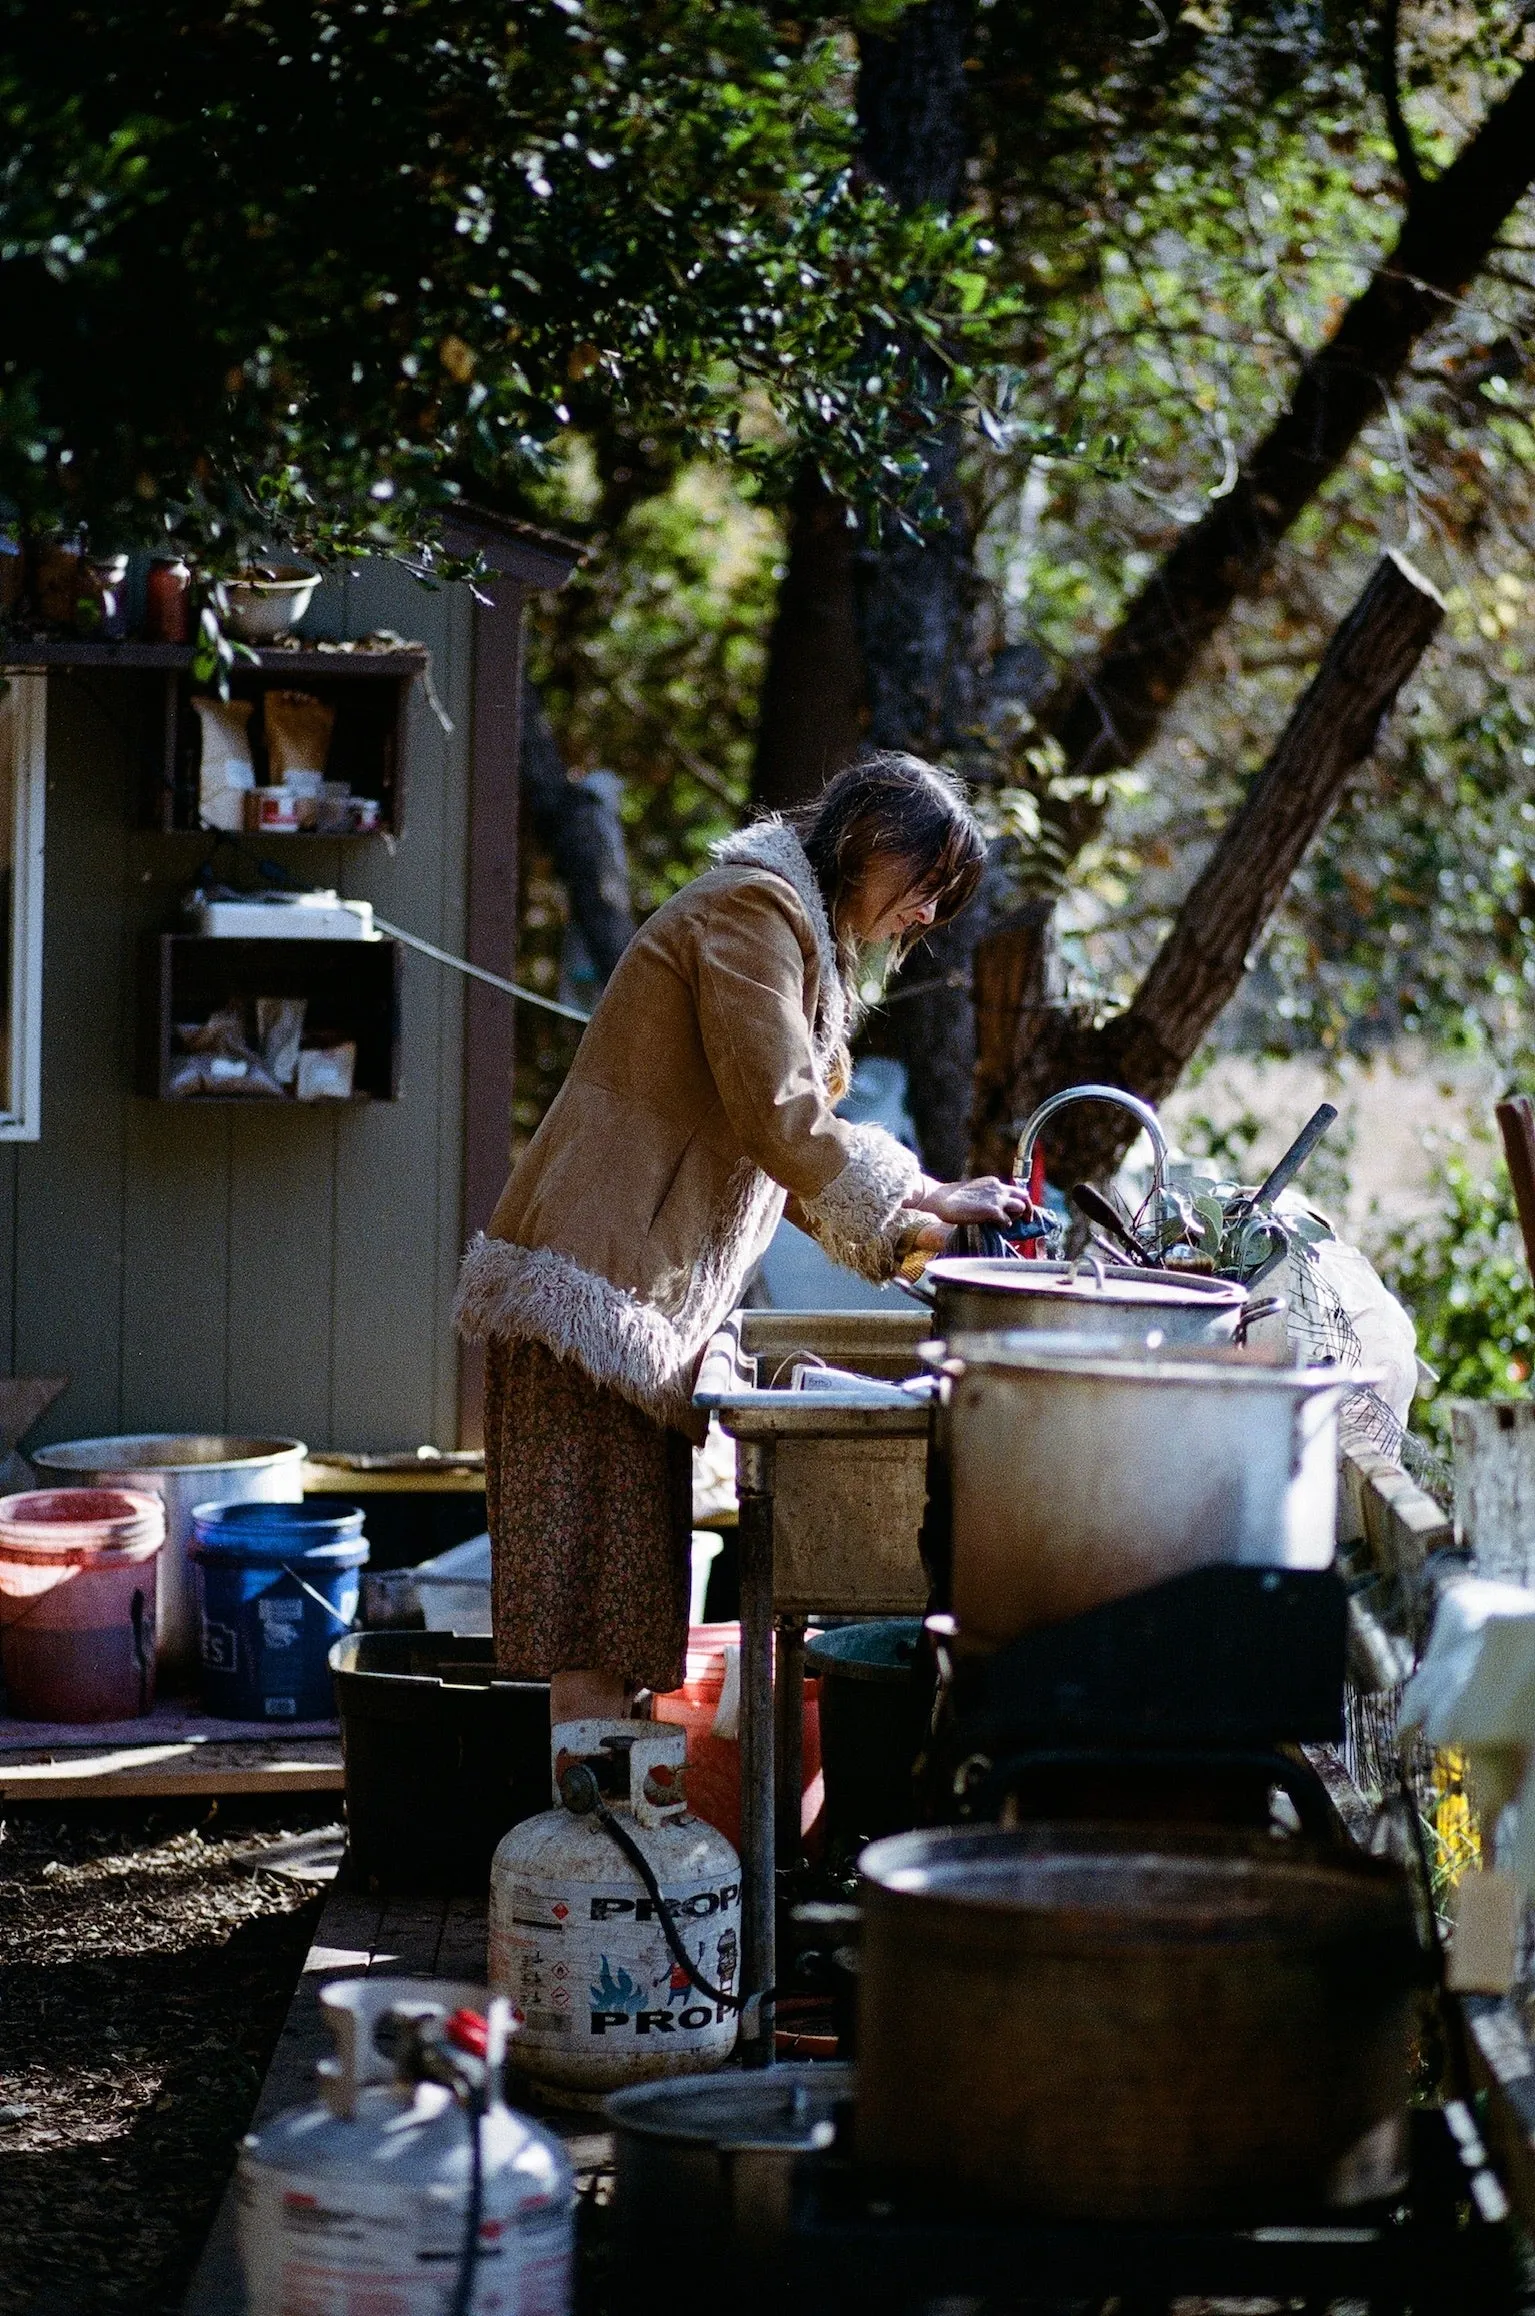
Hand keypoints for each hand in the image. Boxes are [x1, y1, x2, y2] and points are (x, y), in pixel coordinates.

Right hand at [913, 1175, 1035, 1228]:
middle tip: (1026, 1220)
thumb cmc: (952, 1198)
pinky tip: (998, 1228)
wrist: (940, 1198)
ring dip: (1017, 1217)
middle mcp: (998, 1188)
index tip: (1019, 1210)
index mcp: (993, 1183)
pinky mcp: (992, 1211)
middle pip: (1024, 1197)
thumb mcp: (974, 1192)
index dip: (1020, 1201)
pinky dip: (1006, 1226)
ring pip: (1020, 1207)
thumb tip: (992, 1209)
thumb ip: (986, 1197)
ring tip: (1010, 1224)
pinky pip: (1008, 1221)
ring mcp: (996, 1199)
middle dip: (1028, 1209)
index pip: (1015, 1191)